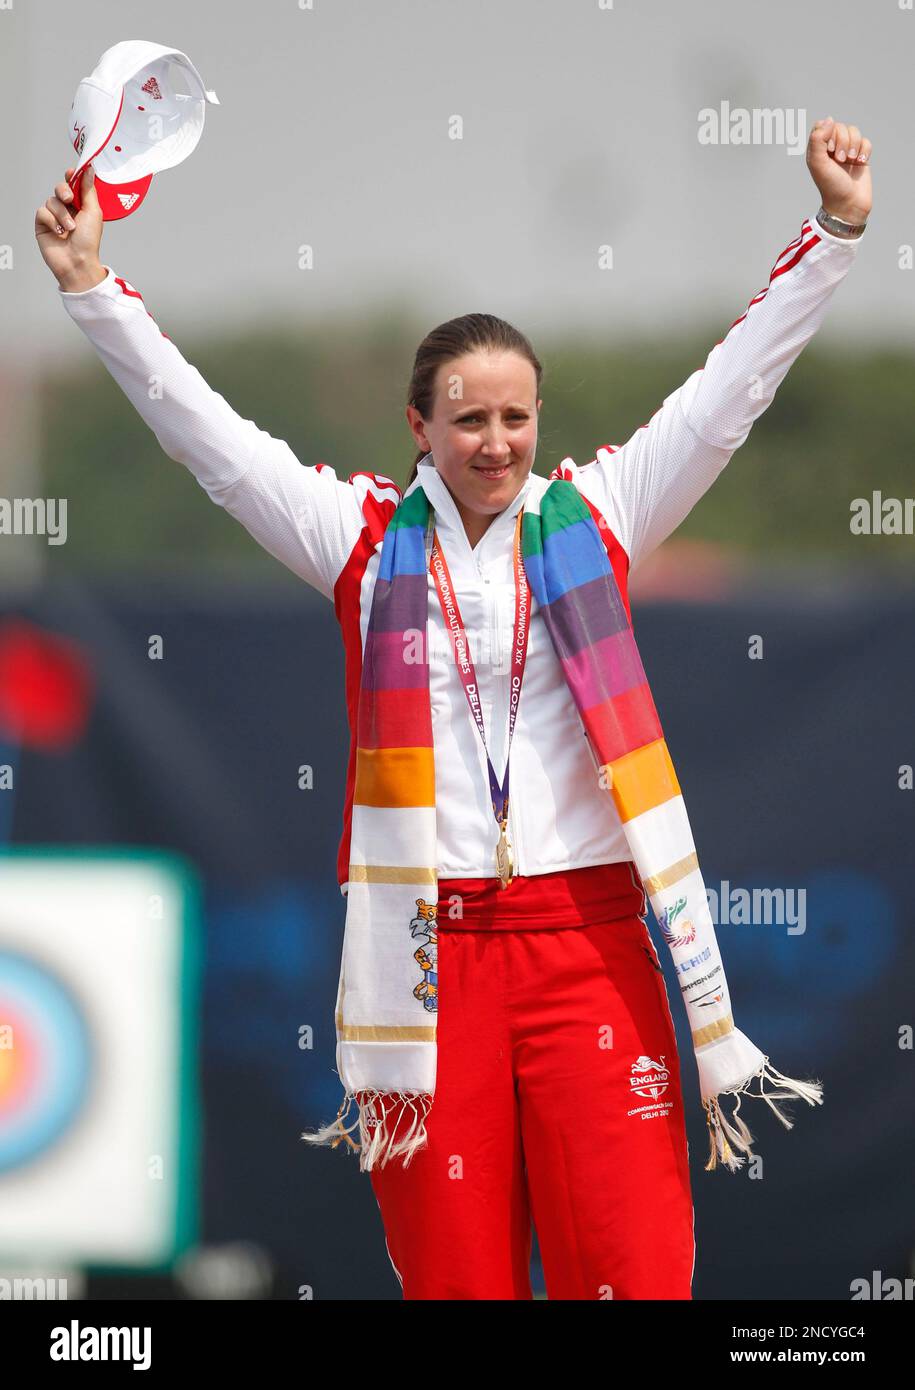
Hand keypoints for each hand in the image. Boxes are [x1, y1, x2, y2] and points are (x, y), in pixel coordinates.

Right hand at [35, 166, 104, 290]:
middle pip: (60, 188)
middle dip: (64, 191)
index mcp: (81, 206)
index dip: (72, 177)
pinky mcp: (43, 224)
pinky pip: (42, 212)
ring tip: (70, 228)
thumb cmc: (88, 242)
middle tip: (69, 199)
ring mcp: (54, 216)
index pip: (74, 185)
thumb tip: (89, 169)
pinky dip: (52, 221)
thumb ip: (89, 190)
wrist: (77, 262)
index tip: (72, 173)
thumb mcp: (93, 212)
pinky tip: (59, 232)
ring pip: (51, 201)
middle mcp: (67, 209)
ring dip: (62, 214)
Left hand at [806, 117, 871, 223]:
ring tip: (850, 161)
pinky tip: (860, 163)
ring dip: (854, 145)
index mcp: (818, 149)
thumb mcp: (818, 163)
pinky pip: (866, 141)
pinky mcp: (860, 156)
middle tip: (840, 160)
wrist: (848, 204)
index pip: (823, 125)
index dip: (829, 133)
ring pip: (854, 131)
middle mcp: (832, 148)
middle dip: (843, 141)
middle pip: (840, 127)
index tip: (829, 150)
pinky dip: (864, 151)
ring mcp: (847, 151)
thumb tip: (829, 119)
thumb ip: (818, 139)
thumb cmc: (830, 186)